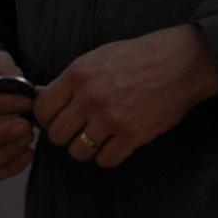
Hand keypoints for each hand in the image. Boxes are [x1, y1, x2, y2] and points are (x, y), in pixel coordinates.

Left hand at [34, 26, 217, 167]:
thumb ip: (67, 81)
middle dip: (67, 135)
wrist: (180, 62)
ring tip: (100, 135)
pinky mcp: (132, 135)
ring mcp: (111, 118)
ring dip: (87, 148)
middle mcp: (90, 97)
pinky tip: (117, 141)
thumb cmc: (136, 57)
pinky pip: (105, 160)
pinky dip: (109, 154)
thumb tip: (36, 95)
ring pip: (78, 152)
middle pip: (57, 136)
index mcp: (78, 74)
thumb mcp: (96, 58)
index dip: (49, 117)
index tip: (61, 117)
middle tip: (81, 128)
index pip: (42, 110)